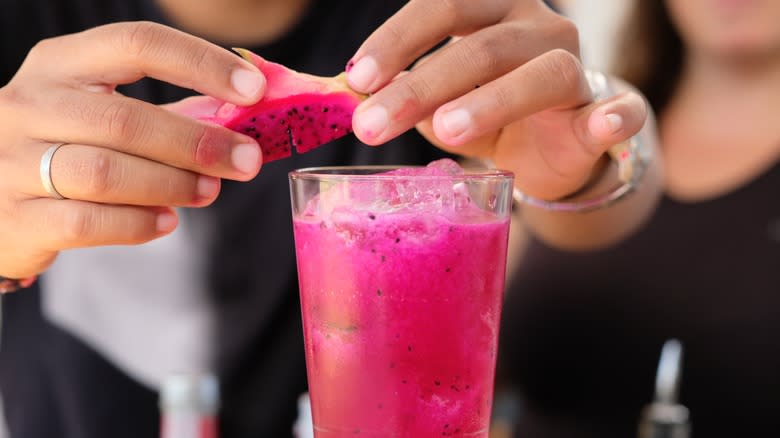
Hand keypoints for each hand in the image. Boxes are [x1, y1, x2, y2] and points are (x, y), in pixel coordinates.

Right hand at [0, 21, 265, 278]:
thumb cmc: (63, 145)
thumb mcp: (98, 110)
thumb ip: (167, 111)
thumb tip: (245, 115)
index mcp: (61, 64)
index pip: (136, 43)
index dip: (201, 63)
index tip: (253, 89)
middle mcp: (30, 104)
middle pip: (125, 118)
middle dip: (197, 142)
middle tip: (246, 161)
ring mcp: (13, 161)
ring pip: (104, 172)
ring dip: (171, 184)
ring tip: (209, 191)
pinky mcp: (16, 217)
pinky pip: (86, 222)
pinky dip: (137, 223)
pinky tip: (168, 221)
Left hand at [348, 0, 646, 199]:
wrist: (547, 144)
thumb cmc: (483, 108)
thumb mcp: (437, 95)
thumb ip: (398, 88)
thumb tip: (341, 94)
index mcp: (492, 10)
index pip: (443, 5)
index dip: (398, 38)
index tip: (357, 79)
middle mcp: (537, 27)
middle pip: (481, 45)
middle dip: (420, 86)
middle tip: (373, 126)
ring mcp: (576, 69)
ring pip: (541, 74)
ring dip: (490, 102)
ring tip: (444, 131)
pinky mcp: (603, 115)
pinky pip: (620, 111)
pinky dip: (615, 118)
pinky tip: (606, 125)